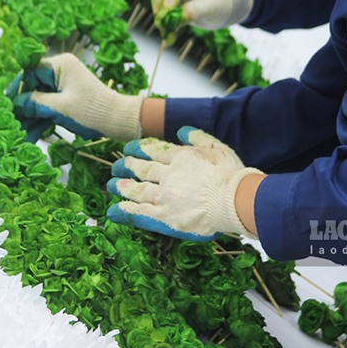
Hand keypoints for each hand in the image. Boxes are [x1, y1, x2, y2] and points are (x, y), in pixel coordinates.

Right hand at [7, 53, 142, 142]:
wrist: (120, 121)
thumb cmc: (91, 110)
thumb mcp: (60, 107)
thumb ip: (35, 103)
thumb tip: (15, 103)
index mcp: (61, 65)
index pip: (30, 72)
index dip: (17, 89)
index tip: (5, 104)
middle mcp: (62, 71)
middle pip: (34, 88)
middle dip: (23, 108)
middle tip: (10, 123)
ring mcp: (66, 86)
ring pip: (41, 100)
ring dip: (31, 118)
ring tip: (19, 135)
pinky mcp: (70, 98)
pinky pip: (51, 107)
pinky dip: (42, 120)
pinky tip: (31, 136)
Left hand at [106, 126, 263, 240]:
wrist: (236, 200)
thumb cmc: (232, 175)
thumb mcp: (218, 148)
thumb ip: (198, 137)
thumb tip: (181, 130)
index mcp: (181, 157)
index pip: (154, 151)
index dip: (139, 149)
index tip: (128, 148)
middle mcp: (169, 175)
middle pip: (142, 168)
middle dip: (127, 166)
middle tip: (115, 166)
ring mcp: (165, 196)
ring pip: (138, 189)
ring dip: (122, 187)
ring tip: (111, 185)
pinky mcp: (166, 217)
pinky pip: (141, 213)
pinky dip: (127, 210)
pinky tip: (115, 210)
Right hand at [151, 0, 252, 29]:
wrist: (223, 6)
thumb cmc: (220, 1)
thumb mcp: (212, 6)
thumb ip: (196, 10)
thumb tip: (180, 17)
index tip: (167, 10)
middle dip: (158, 4)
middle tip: (160, 21)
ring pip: (159, 1)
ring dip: (160, 18)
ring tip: (166, 33)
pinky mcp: (172, 5)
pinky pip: (164, 14)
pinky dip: (165, 25)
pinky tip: (169, 37)